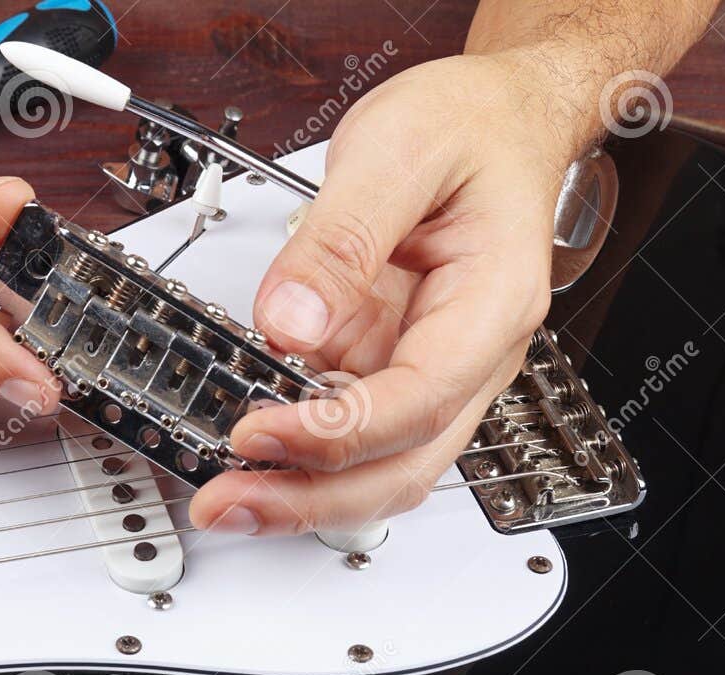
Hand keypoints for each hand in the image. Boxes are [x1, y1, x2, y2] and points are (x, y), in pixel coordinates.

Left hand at [189, 52, 576, 534]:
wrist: (498, 123)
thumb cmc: (470, 129)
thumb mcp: (399, 149)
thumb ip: (340, 240)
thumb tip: (289, 323)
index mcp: (491, 301)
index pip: (418, 397)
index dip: (337, 431)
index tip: (259, 432)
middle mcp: (473, 355)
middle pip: (403, 465)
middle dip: (310, 499)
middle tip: (227, 502)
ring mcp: (436, 372)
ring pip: (379, 469)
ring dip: (303, 496)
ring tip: (227, 498)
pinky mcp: (396, 371)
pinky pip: (354, 437)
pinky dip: (301, 458)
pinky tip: (249, 456)